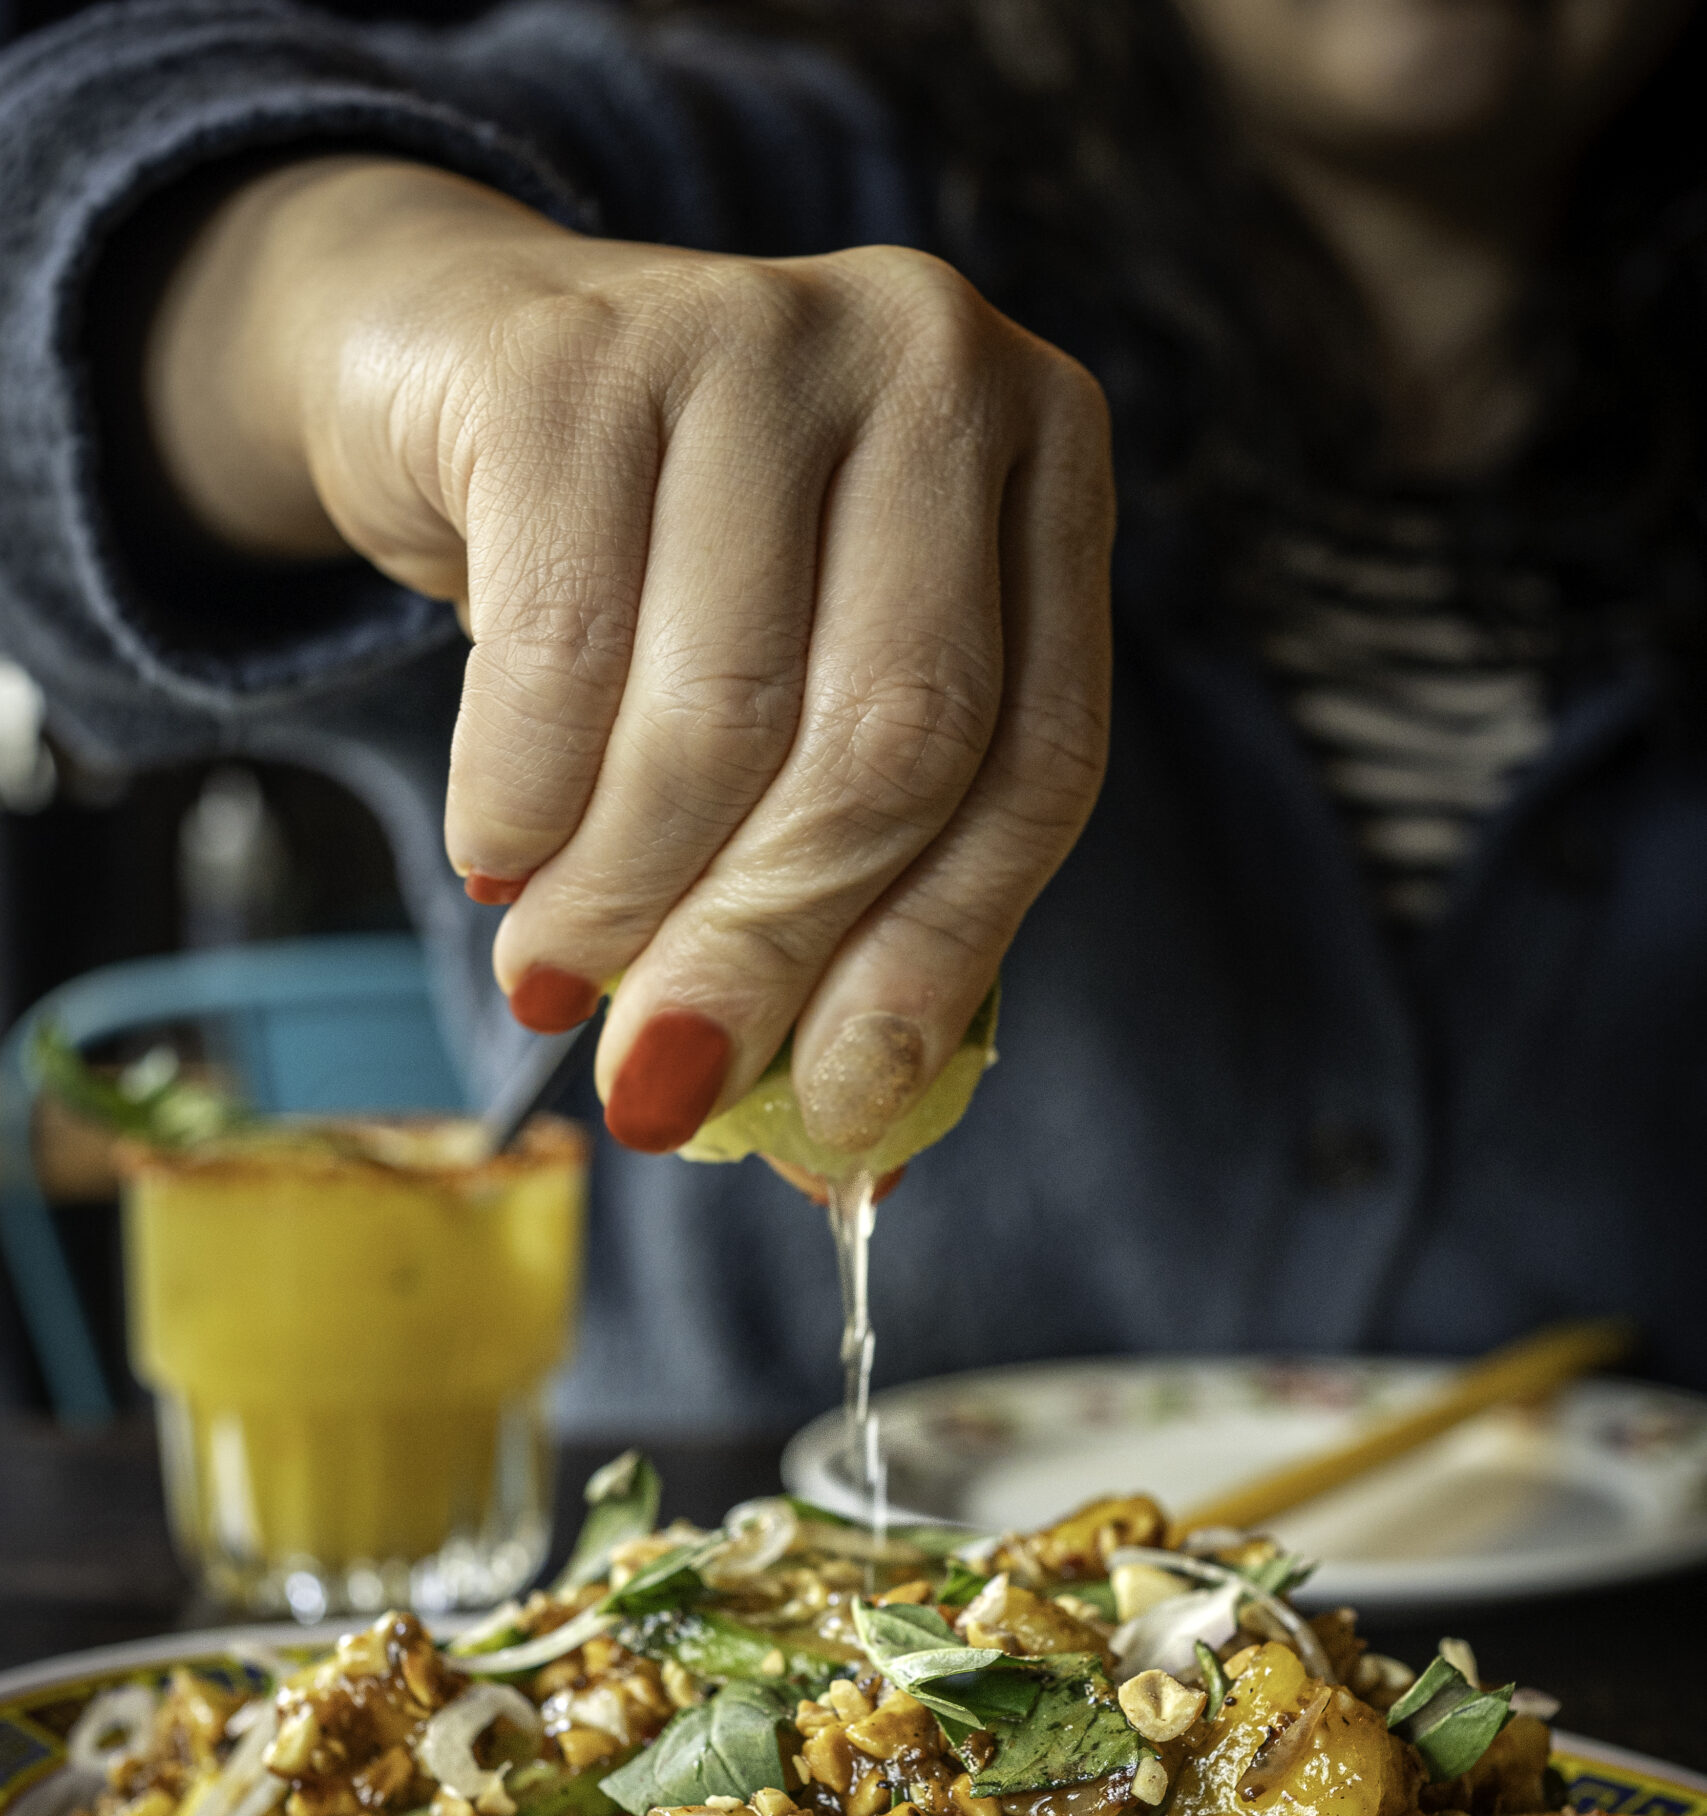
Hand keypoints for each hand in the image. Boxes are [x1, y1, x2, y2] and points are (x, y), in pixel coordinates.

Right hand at [146, 159, 1114, 1153]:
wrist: (474, 356)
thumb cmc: (683, 573)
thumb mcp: (809, 704)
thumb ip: (861, 892)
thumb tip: (847, 1159)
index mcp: (1049, 461)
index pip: (1036, 762)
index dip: (936, 963)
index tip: (839, 1115)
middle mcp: (938, 364)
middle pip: (892, 743)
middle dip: (766, 954)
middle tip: (661, 1088)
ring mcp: (760, 336)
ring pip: (721, 718)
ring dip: (623, 902)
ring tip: (557, 980)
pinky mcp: (576, 358)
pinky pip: (557, 656)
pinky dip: (522, 804)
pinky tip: (498, 859)